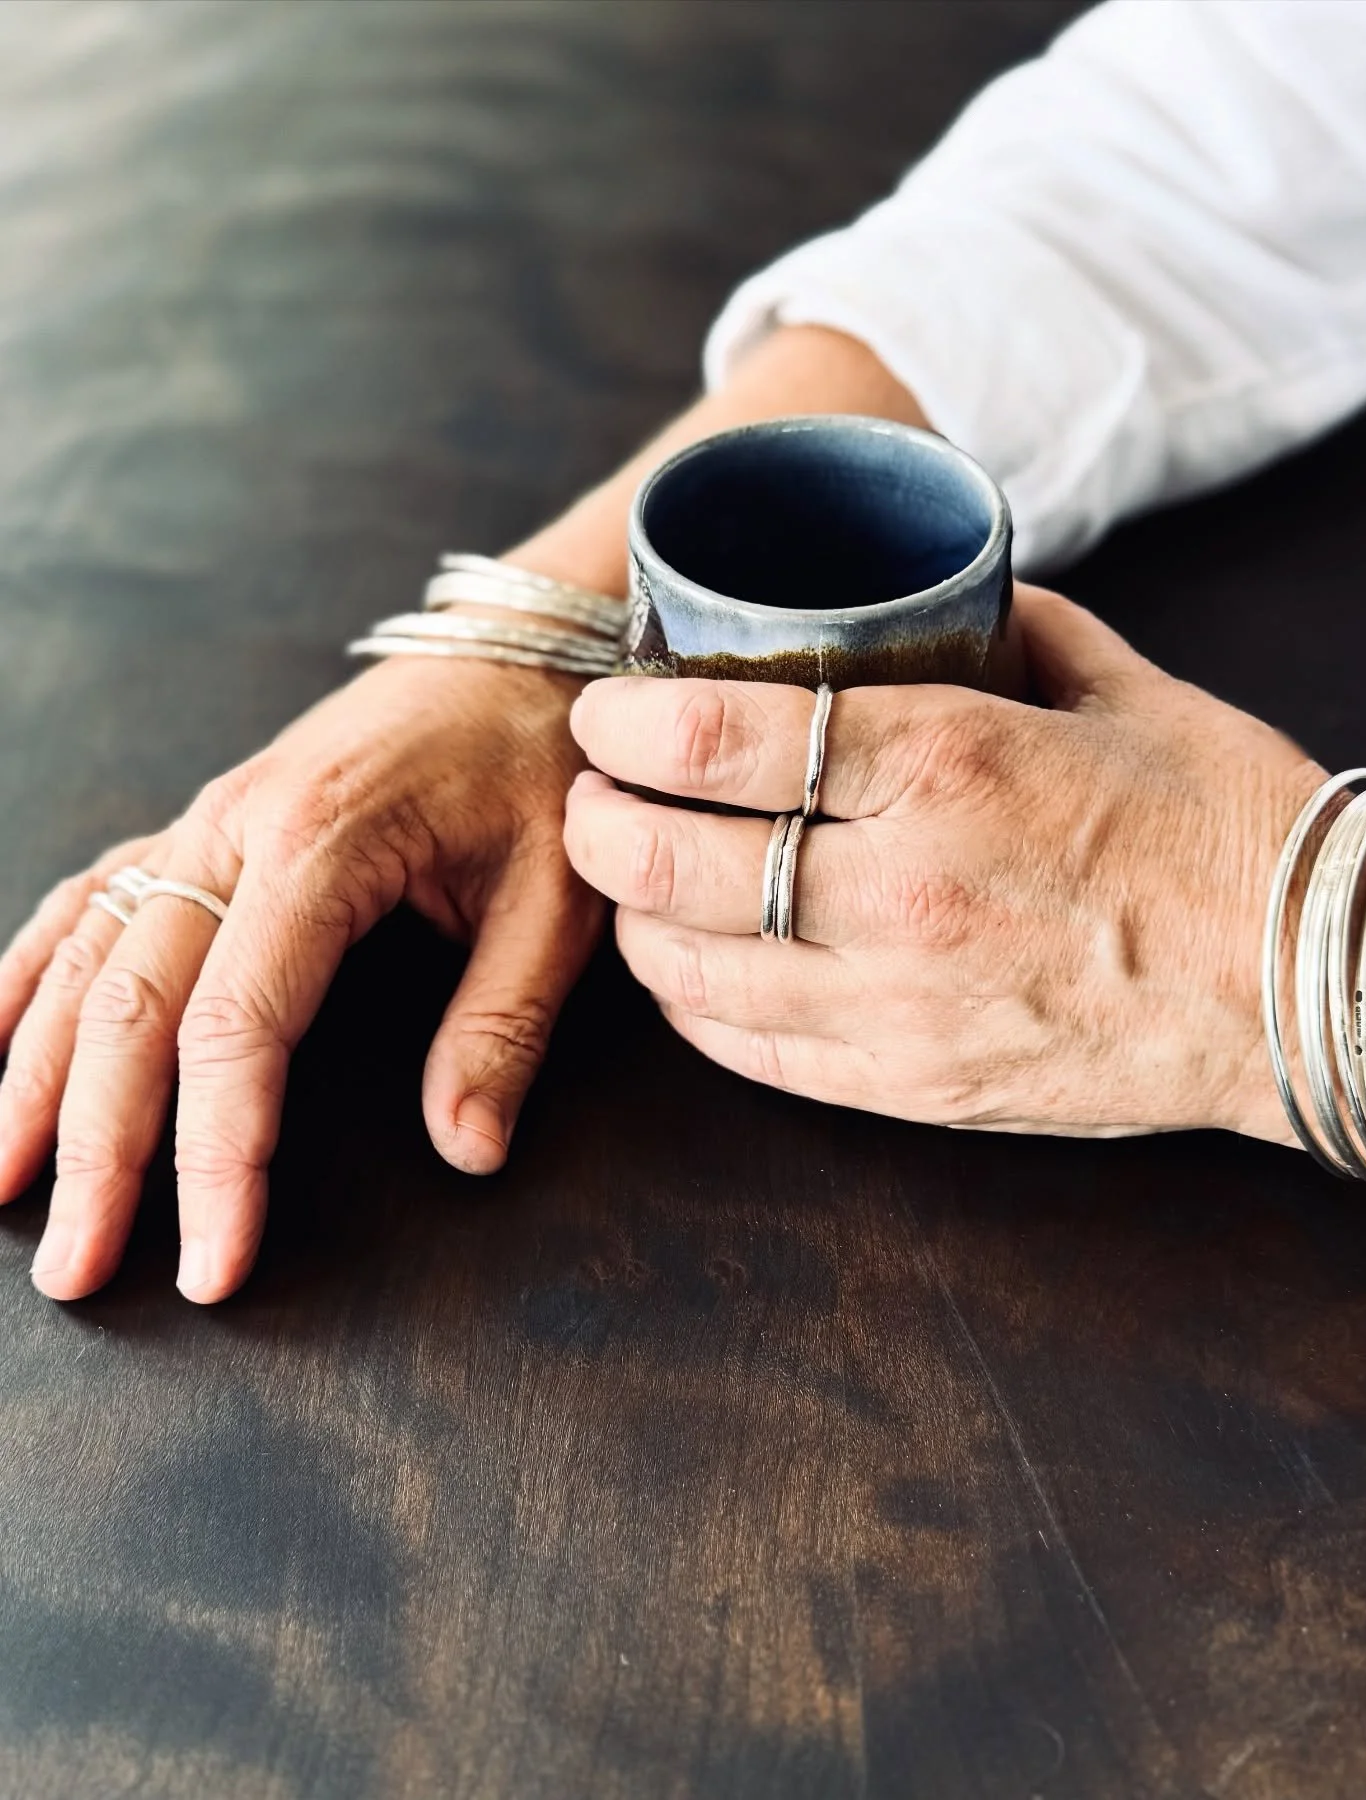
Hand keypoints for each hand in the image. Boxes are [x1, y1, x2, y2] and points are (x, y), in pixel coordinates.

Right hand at [0, 652, 601, 1301]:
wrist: (521, 653)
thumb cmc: (541, 768)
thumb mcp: (557, 895)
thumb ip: (505, 1021)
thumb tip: (464, 1153)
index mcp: (320, 842)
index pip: (237, 1026)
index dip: (215, 1154)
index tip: (212, 1264)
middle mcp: (233, 827)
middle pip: (130, 1004)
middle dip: (95, 1148)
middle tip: (75, 1271)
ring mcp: (204, 820)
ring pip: (83, 955)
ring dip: (31, 1076)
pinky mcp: (202, 824)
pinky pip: (89, 900)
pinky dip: (27, 975)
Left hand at [565, 585, 1321, 1141]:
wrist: (1306, 981)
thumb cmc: (1221, 821)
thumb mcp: (1115, 685)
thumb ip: (1002, 627)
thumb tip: (926, 598)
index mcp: (951, 766)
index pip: (724, 738)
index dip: (629, 722)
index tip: (604, 712)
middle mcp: (905, 890)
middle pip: (671, 859)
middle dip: (601, 821)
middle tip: (595, 794)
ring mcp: (902, 1004)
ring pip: (690, 968)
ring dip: (632, 916)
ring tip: (631, 875)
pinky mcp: (913, 1087)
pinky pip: (749, 1052)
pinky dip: (693, 1006)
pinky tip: (687, 967)